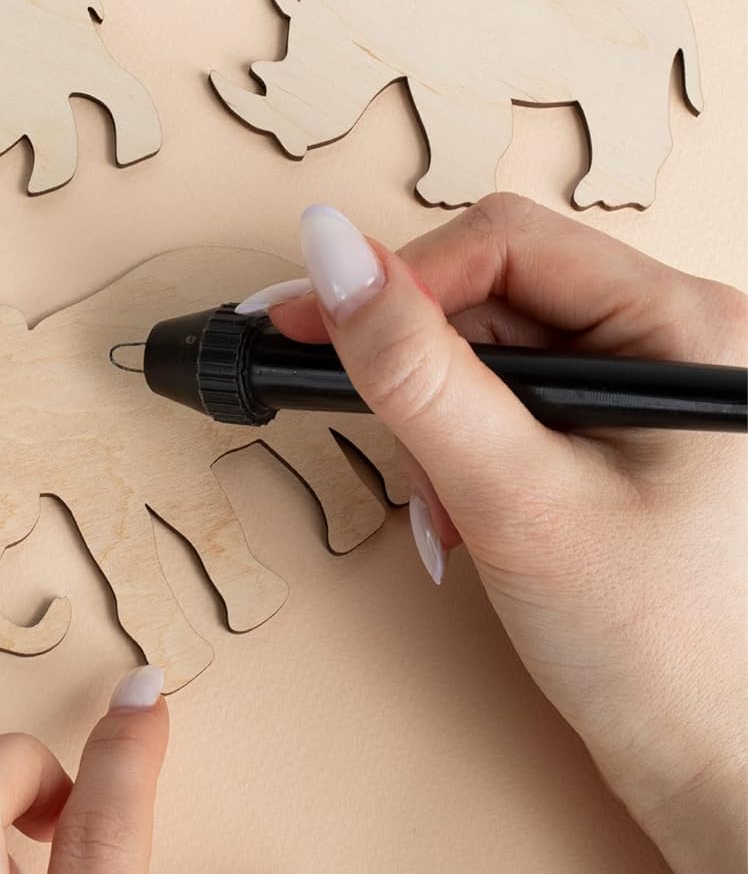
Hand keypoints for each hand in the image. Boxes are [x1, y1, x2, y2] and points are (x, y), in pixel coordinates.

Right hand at [267, 194, 746, 873]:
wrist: (712, 771)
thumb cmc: (660, 653)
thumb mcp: (513, 497)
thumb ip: (414, 369)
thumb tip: (330, 252)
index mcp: (687, 327)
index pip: (505, 244)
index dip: (396, 278)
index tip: (308, 319)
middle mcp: (672, 337)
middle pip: (492, 290)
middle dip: (419, 368)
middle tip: (377, 431)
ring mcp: (643, 383)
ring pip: (488, 344)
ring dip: (436, 416)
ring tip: (445, 504)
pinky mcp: (614, 424)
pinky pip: (505, 393)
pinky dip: (460, 444)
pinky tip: (464, 507)